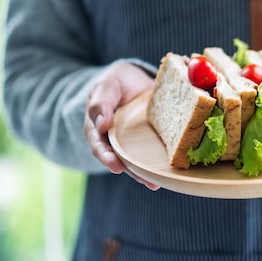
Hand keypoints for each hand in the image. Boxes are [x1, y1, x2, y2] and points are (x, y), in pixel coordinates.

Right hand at [84, 60, 158, 189]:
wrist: (136, 78)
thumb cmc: (118, 81)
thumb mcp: (108, 85)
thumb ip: (102, 101)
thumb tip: (102, 125)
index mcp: (97, 126)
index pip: (98, 144)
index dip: (105, 156)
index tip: (115, 165)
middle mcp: (112, 139)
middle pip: (117, 158)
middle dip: (127, 169)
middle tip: (140, 178)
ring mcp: (129, 143)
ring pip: (133, 161)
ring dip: (142, 174)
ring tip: (153, 183)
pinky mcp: (145, 142)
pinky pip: (149, 156)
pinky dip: (155, 166)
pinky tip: (165, 176)